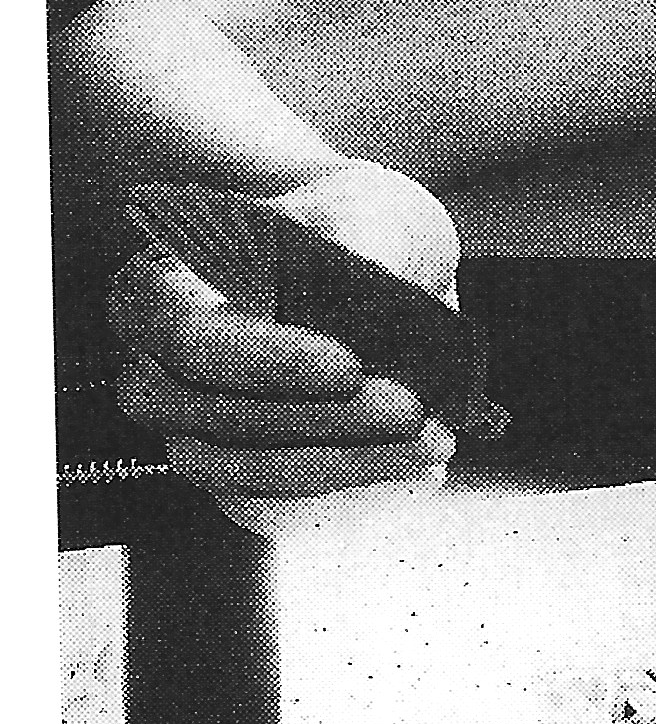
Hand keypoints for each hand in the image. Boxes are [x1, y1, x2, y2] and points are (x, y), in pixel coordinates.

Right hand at [106, 156, 467, 513]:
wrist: (369, 269)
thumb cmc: (353, 231)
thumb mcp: (365, 211)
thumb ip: (362, 247)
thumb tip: (372, 298)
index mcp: (157, 289)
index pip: (190, 336)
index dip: (267, 360)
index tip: (350, 364)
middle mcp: (154, 372)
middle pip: (220, 418)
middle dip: (325, 421)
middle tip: (413, 408)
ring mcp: (188, 435)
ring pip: (250, 474)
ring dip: (348, 466)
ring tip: (433, 443)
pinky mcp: (236, 482)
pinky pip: (278, 512)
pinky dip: (350, 500)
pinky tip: (415, 477)